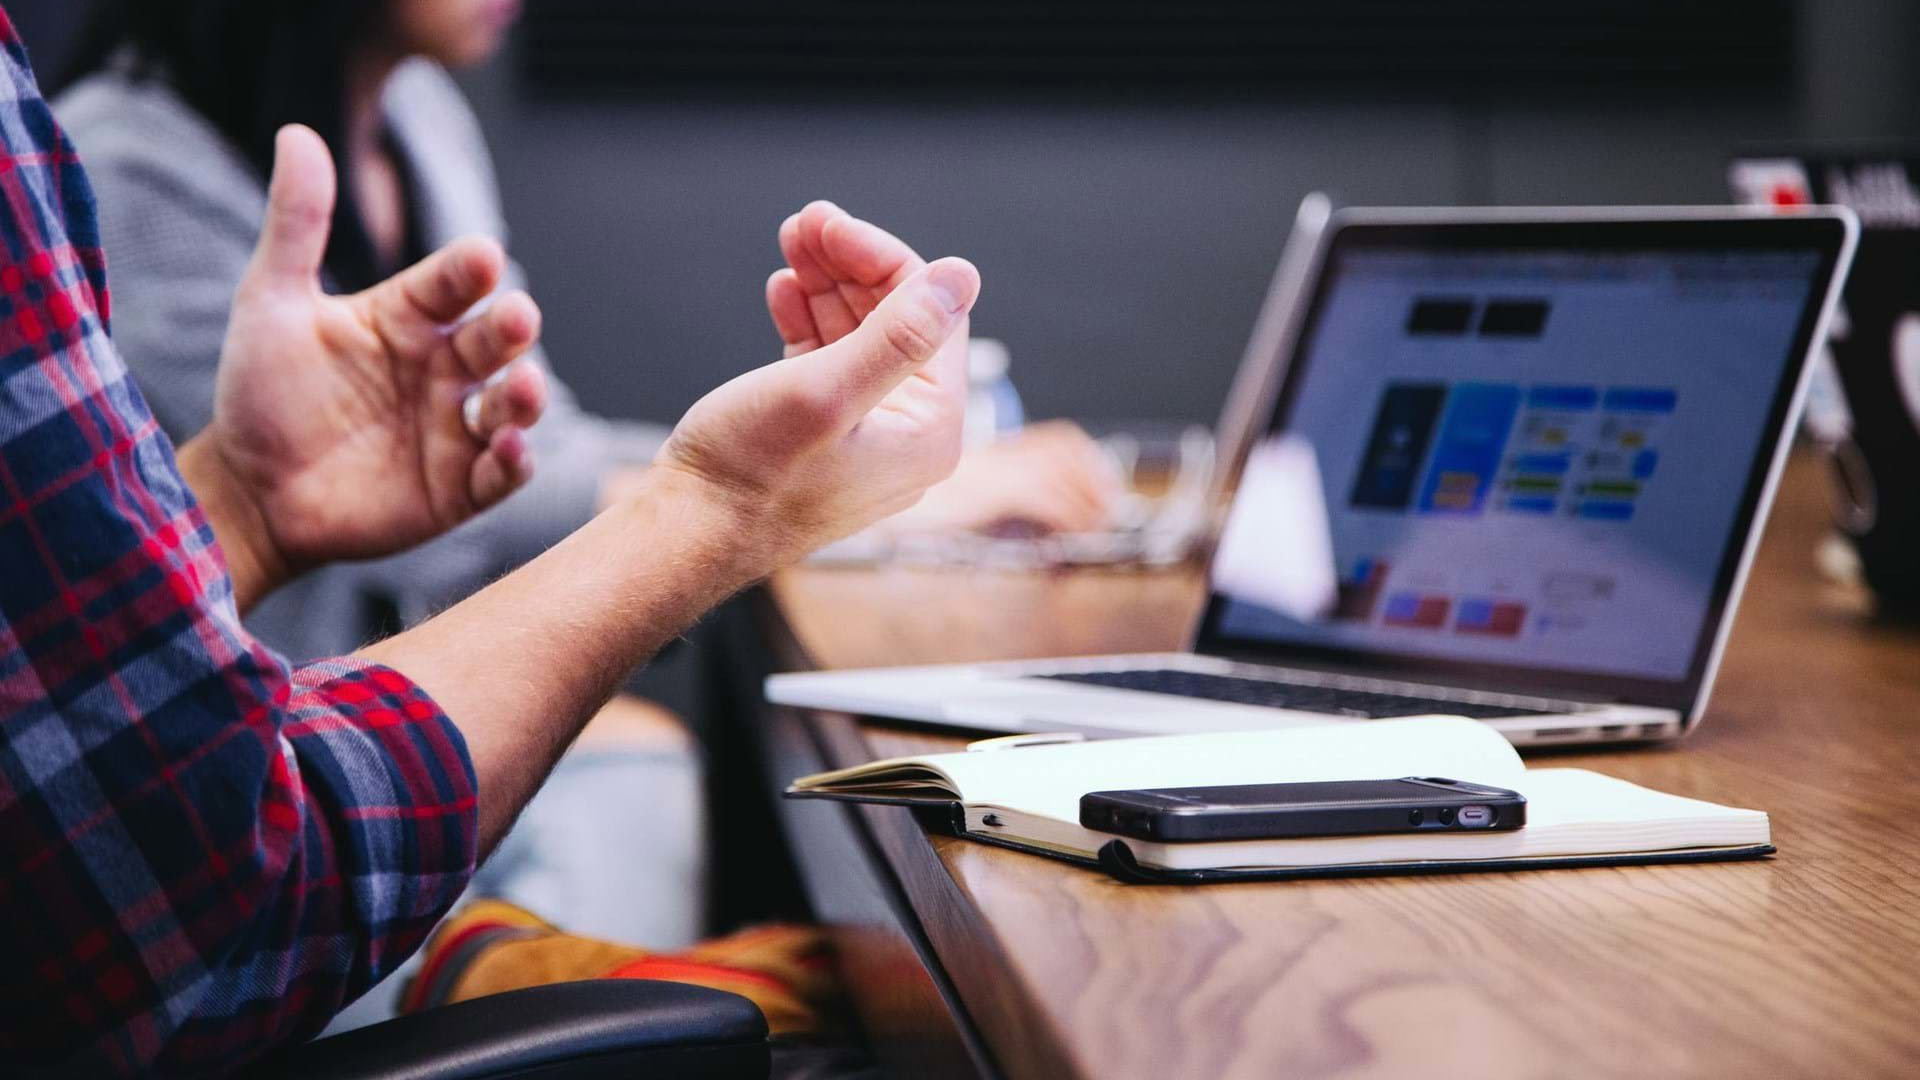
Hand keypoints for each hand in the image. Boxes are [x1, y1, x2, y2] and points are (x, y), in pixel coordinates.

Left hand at [181, 125, 546, 607]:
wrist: (248, 491)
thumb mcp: (271, 302)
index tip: (482, 257)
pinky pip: (500, 474)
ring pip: (511, 405)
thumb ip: (296, 224)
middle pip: (493, 341)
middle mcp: (441, 369)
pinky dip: (513, 462)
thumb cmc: (261, 392)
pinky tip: (508, 449)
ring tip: (523, 388)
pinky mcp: (458, 488)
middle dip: (511, 329)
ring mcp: (454, 429)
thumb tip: (297, 132)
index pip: (451, 284)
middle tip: (517, 317)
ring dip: (525, 397)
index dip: (468, 271)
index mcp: (407, 318)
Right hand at [767, 203, 1119, 536]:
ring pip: (859, 337)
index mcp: (930, 430)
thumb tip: (961, 277)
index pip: (931, 316)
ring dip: (826, 286)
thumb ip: (898, 335)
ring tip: (791, 245)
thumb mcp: (826, 392)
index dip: (882, 259)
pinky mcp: (823, 436)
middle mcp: (908, 436)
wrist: (686, 536)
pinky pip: (829, 363)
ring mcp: (866, 436)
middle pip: (896, 322)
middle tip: (805, 222)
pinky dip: (808, 322)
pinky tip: (783, 291)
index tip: (829, 223)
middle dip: (851, 266)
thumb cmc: (750, 476)